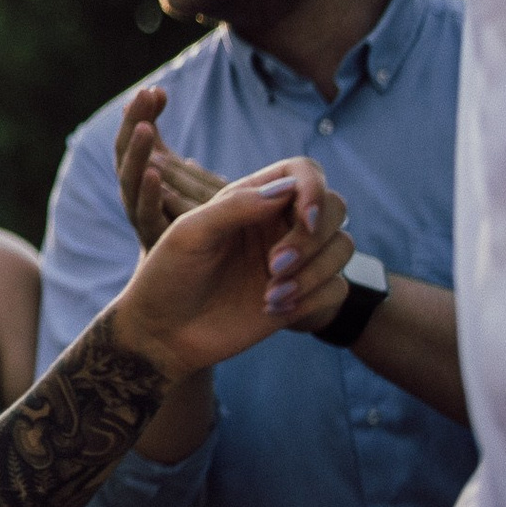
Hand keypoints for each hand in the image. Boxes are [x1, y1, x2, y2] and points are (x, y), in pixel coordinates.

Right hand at [114, 87, 225, 253]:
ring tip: (146, 126)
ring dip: (137, 153)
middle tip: (145, 95)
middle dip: (134, 122)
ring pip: (131, 181)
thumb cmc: (188, 235)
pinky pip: (147, 215)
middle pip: (126, 154)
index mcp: (140, 181)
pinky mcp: (155, 241)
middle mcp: (135, 197)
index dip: (142, 114)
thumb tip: (170, 121)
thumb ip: (174, 157)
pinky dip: (148, 194)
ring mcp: (142, 218)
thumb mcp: (187, 186)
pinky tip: (154, 173)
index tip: (157, 90)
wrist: (186, 291)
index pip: (136, 140)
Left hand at [114, 158, 350, 375]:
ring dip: (313, 273)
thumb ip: (236, 206)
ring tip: (270, 295)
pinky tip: (274, 310)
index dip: (314, 188)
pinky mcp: (299, 295)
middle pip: (335, 208)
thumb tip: (289, 188)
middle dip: (312, 238)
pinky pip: (337, 288)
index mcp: (250, 199)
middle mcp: (276, 224)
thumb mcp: (190, 234)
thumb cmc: (167, 277)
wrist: (163, 333)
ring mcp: (291, 261)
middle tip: (274, 265)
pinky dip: (314, 299)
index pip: (304, 173)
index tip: (304, 217)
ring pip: (342, 247)